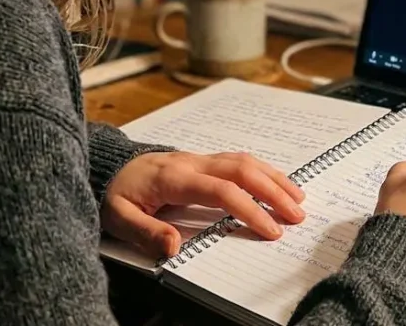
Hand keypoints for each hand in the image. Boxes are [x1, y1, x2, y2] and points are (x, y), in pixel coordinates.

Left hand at [102, 151, 306, 256]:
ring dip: (273, 178)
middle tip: (297, 215)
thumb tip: (174, 247)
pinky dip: (262, 170)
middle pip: (241, 169)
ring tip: (298, 198)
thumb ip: (145, 233)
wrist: (107, 167)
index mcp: (174, 178)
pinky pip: (237, 160)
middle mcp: (191, 162)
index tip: (271, 230)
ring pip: (243, 160)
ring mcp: (198, 158)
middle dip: (273, 191)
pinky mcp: (202, 160)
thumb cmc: (115, 194)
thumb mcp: (118, 218)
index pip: (221, 190)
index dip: (249, 209)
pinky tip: (276, 183)